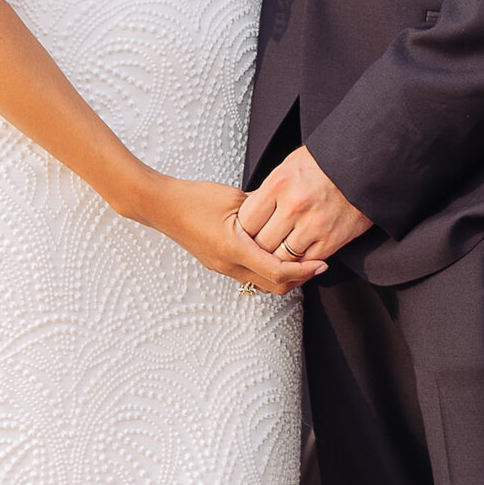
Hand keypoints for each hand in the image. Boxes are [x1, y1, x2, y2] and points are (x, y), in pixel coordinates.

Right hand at [131, 173, 330, 294]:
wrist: (160, 206)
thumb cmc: (194, 198)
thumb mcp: (235, 198)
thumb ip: (264, 208)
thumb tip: (288, 211)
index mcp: (234, 249)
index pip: (278, 271)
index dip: (304, 270)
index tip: (322, 263)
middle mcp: (228, 265)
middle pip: (274, 286)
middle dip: (299, 278)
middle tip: (316, 264)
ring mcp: (222, 268)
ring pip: (262, 284)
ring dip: (284, 277)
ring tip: (300, 259)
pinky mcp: (218, 264)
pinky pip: (250, 275)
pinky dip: (268, 271)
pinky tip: (276, 254)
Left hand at [237, 147, 372, 269]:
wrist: (365, 165)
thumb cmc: (324, 164)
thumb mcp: (288, 167)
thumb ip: (267, 193)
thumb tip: (246, 214)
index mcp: (279, 184)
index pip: (246, 221)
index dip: (243, 230)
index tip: (246, 232)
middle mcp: (295, 205)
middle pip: (261, 244)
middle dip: (258, 248)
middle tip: (259, 247)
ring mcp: (315, 224)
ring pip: (282, 258)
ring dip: (278, 258)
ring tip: (278, 252)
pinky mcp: (333, 238)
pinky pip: (307, 262)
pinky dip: (301, 262)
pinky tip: (299, 254)